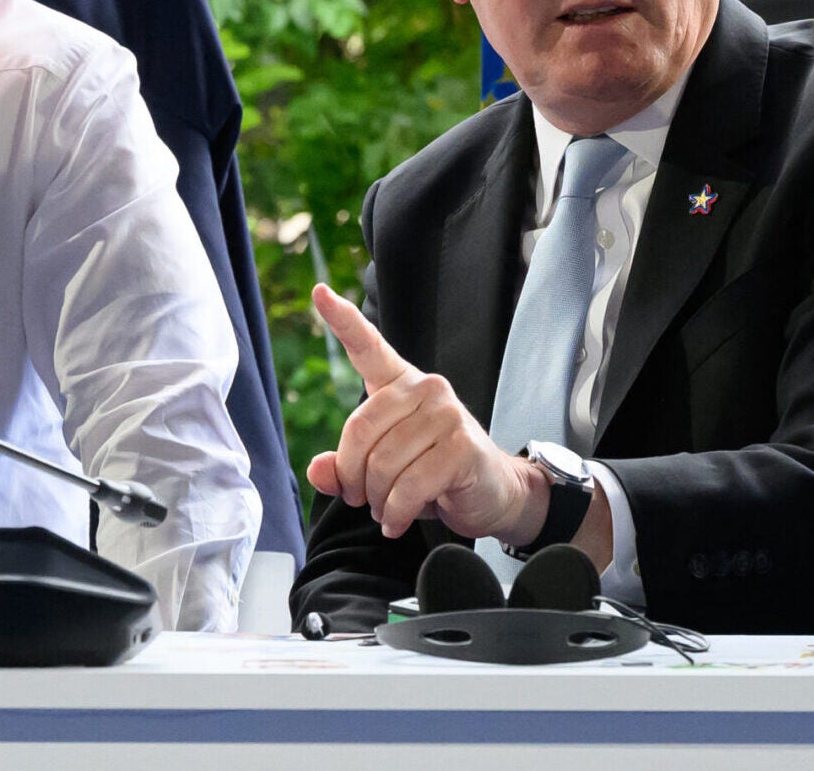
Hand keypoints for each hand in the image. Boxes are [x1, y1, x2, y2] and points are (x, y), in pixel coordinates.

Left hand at [305, 284, 546, 542]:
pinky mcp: (461, 446)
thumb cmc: (435, 475)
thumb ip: (345, 467)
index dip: (341, 319)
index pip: (368, 346)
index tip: (320, 292)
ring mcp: (446, 414)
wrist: (495, 494)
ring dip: (376, 500)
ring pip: (382, 464)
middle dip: (352, 477)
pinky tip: (397, 521)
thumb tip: (318, 470)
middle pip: (359, 431)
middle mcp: (425, 389)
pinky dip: (396, 512)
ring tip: (385, 510)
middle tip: (359, 499)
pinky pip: (408, 486)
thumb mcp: (383, 471)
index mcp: (401, 385)